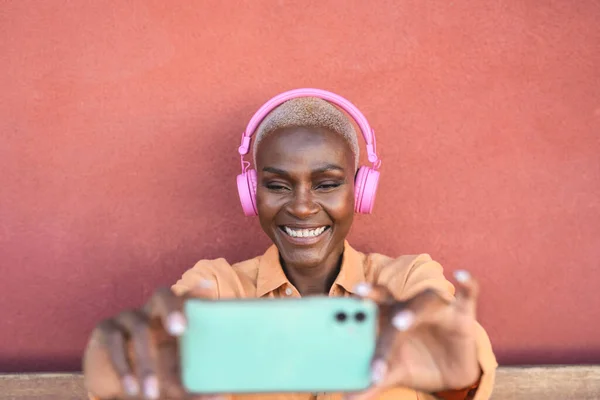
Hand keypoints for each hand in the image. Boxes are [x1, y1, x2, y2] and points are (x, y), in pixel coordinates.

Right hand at [82, 281, 223, 399]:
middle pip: (162, 295)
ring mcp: (128, 317)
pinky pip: (115, 340)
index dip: (197, 293)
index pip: (187, 297)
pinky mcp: (106, 328)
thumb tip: (221, 396)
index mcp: (174, 318)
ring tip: (151, 393)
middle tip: (180, 329)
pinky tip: (131, 388)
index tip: (208, 293)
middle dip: (172, 308)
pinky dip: (124, 367)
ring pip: (139, 327)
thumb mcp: (174, 380)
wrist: (113, 384)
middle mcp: (152, 311)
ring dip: (146, 362)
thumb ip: (193, 387)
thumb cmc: (154, 375)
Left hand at [345, 271, 480, 398]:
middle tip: (359, 296)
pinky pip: (467, 294)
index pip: (370, 306)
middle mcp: (410, 307)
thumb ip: (373, 382)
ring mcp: (437, 308)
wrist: (450, 373)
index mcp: (389, 316)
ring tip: (400, 322)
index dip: (356, 304)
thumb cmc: (415, 363)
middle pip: (392, 296)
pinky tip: (460, 275)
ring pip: (425, 300)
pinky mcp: (462, 314)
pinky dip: (467, 284)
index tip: (340, 303)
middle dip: (376, 296)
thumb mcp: (395, 372)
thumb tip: (348, 398)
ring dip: (413, 309)